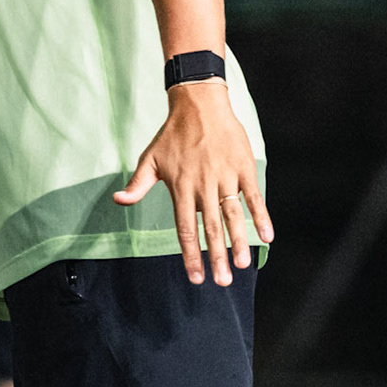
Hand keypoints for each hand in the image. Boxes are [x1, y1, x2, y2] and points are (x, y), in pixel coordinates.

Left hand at [113, 82, 272, 284]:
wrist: (199, 104)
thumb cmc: (172, 134)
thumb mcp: (150, 159)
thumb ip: (138, 185)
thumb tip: (119, 201)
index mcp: (180, 188)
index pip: (185, 228)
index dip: (190, 254)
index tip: (196, 277)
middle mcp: (203, 186)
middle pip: (210, 228)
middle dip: (216, 257)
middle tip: (221, 282)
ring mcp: (225, 177)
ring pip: (233, 216)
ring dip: (238, 242)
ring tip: (241, 265)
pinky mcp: (243, 168)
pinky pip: (254, 197)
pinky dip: (261, 216)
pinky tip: (267, 237)